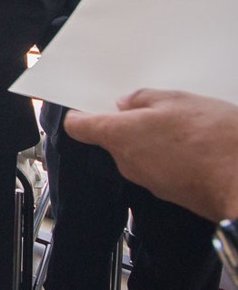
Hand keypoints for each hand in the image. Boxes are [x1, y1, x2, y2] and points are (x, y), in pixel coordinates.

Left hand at [64, 89, 237, 221]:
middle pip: (112, 139)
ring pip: (138, 153)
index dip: (80, 114)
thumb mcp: (177, 101)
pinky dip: (168, 156)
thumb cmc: (213, 139)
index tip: (86, 106)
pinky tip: (192, 146)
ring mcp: (147, 181)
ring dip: (152, 140)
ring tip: (182, 126)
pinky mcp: (168, 193)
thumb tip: (126, 103)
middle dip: (128, 123)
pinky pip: (158, 168)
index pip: (79, 127)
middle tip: (153, 108)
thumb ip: (143, 99)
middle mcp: (126, 162)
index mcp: (119, 135)